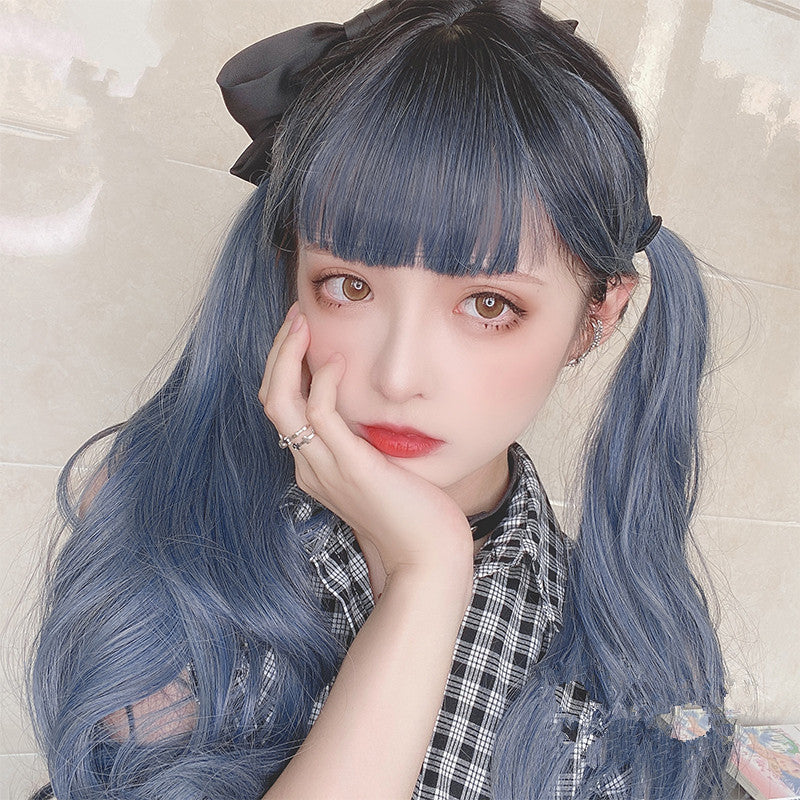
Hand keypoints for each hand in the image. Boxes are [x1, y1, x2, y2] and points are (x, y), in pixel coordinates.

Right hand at [259, 303, 474, 593]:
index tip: (302, 335)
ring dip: (287, 356)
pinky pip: (320, 414)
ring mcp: (325, 467)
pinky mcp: (351, 467)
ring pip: (281, 402)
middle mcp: (310, 465)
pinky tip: (338, 362)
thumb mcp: (382, 472)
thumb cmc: (413, 516)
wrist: (428, 560)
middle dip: (277, 354)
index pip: (283, 408)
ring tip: (300, 323)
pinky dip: (323, 382)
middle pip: (271, 399)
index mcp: (314, 466)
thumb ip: (367, 445)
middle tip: (293, 318)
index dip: (285, 368)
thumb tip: (373, 415)